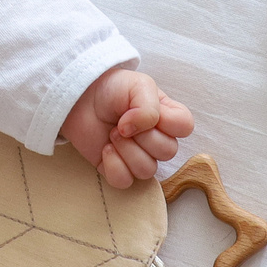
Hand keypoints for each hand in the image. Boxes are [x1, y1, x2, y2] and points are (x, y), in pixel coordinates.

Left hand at [62, 68, 194, 189]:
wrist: (81, 98)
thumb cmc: (113, 89)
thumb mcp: (138, 85)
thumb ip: (149, 107)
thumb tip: (141, 130)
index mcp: (168, 116)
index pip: (186, 127)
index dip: (166, 122)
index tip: (141, 110)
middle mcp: (158, 138)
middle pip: (168, 152)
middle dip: (141, 136)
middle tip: (121, 123)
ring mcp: (139, 156)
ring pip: (147, 170)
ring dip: (126, 150)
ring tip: (112, 134)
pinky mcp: (119, 169)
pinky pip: (125, 181)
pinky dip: (113, 165)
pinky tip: (105, 149)